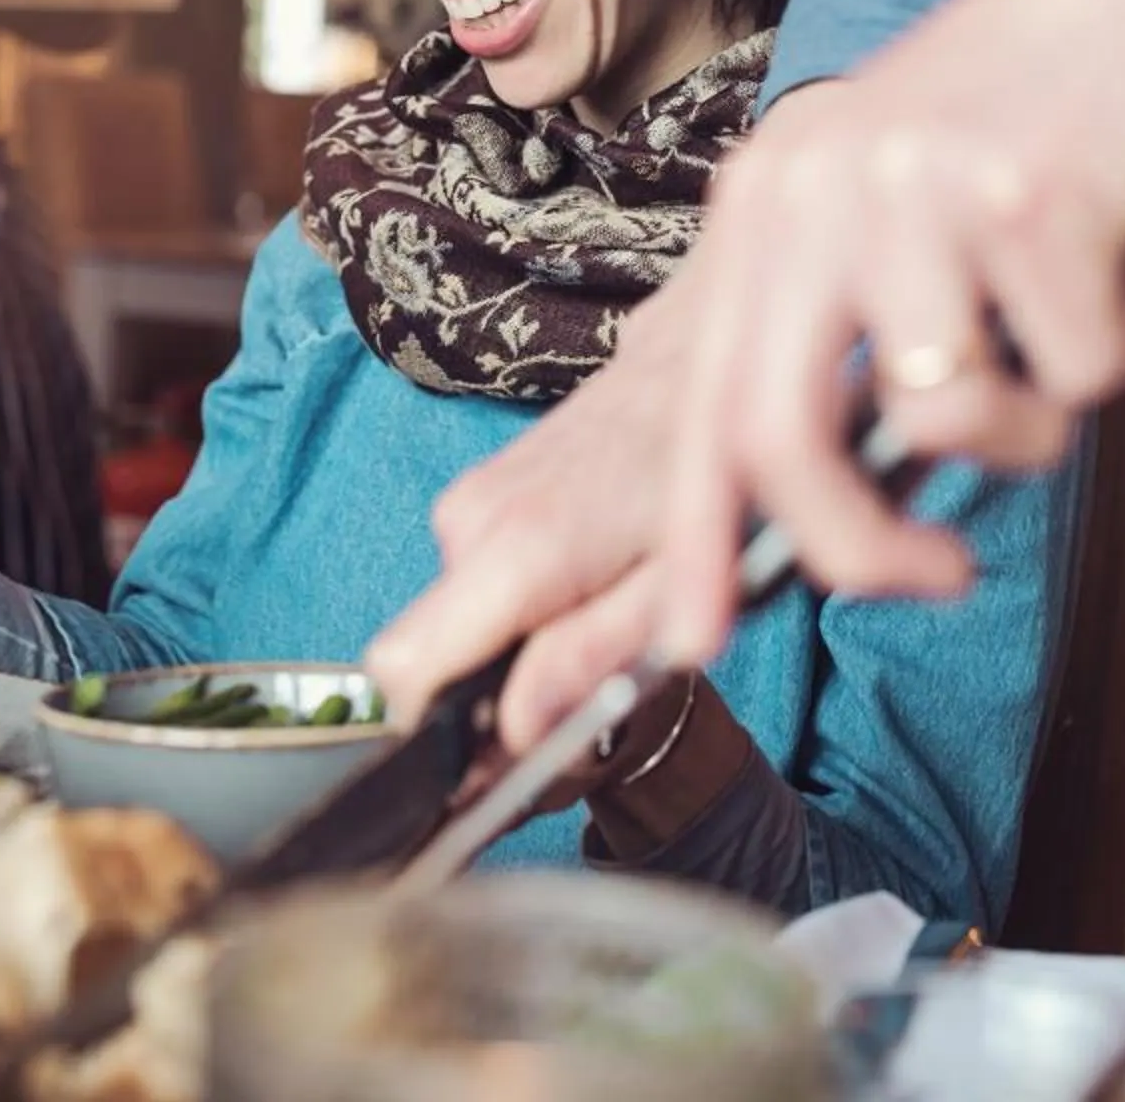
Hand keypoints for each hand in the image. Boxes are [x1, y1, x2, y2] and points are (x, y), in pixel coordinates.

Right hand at [367, 272, 702, 736]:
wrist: (714, 359)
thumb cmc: (722, 473)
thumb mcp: (685, 584)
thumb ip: (593, 657)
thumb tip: (513, 731)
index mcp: (519, 550)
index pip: (403, 670)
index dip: (439, 737)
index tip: (498, 765)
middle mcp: (473, 521)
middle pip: (435, 660)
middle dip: (494, 701)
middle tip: (592, 698)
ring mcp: (473, 500)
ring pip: (459, 625)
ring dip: (518, 650)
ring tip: (611, 626)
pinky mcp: (484, 490)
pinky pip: (475, 584)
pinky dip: (523, 607)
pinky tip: (595, 586)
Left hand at [651, 0, 1124, 658]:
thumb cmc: (1049, 128)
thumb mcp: (911, 219)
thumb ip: (864, 348)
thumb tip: (857, 516)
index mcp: (772, 204)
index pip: (706, 404)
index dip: (696, 539)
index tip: (692, 643)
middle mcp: (817, 192)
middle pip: (782, 439)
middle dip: (857, 548)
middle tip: (937, 574)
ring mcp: (913, 192)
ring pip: (953, 418)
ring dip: (1038, 413)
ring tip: (1074, 314)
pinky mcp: (1027, 196)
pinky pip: (1081, 370)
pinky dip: (1124, 342)